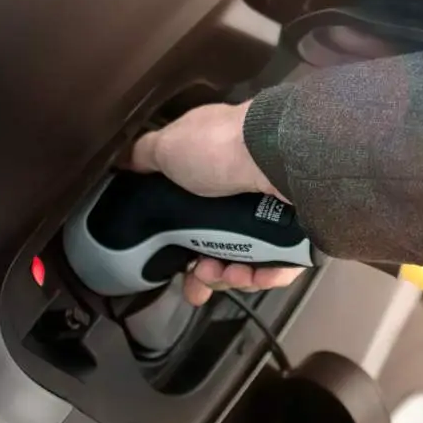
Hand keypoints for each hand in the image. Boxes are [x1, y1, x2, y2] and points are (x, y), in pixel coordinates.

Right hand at [125, 101, 305, 306]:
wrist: (277, 156)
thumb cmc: (219, 146)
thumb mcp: (168, 146)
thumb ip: (144, 155)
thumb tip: (123, 161)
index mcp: (215, 173)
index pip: (195, 218)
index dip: (180, 245)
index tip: (173, 264)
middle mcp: (245, 193)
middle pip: (221, 248)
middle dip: (205, 272)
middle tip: (200, 277)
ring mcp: (274, 213)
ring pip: (248, 262)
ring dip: (231, 276)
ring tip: (227, 273)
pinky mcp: (299, 233)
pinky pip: (280, 267)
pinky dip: (264, 276)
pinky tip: (253, 275)